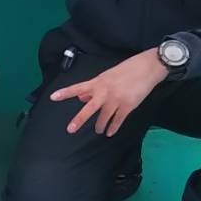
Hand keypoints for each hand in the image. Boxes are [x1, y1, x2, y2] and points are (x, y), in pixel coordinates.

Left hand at [50, 49, 168, 135]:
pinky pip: (117, 120)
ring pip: (103, 118)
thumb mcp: (107, 76)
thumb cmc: (127, 69)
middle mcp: (104, 92)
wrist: (147, 67)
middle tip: (70, 129)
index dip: (65, 93)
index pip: (78, 87)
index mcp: (98, 82)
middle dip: (79, 120)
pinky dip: (113, 127)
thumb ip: (93, 88)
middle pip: (89, 108)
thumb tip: (81, 98)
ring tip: (98, 131)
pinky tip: (110, 132)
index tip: (53, 97)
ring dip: (99, 126)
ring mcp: (116, 100)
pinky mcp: (128, 106)